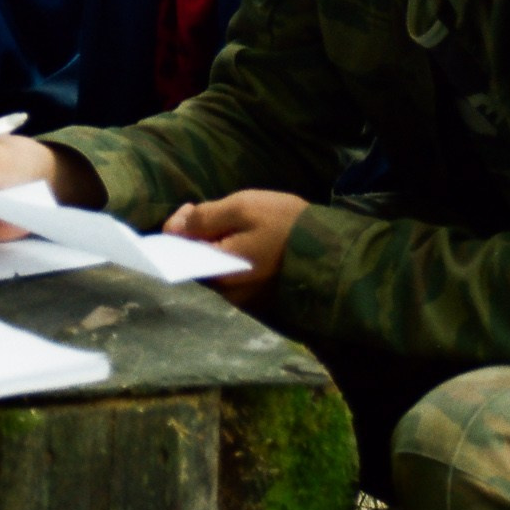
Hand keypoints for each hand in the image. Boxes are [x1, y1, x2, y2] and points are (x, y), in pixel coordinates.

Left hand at [164, 190, 309, 305]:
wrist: (336, 254)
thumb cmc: (287, 227)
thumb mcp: (243, 208)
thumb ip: (205, 218)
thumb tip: (173, 227)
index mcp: (219, 272)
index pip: (179, 253)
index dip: (178, 228)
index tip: (190, 209)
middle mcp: (228, 294)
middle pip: (199, 262)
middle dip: (199, 236)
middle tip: (212, 212)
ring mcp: (246, 300)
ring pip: (218, 269)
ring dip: (217, 246)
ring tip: (232, 223)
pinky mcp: (263, 299)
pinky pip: (237, 276)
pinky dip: (234, 257)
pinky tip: (248, 240)